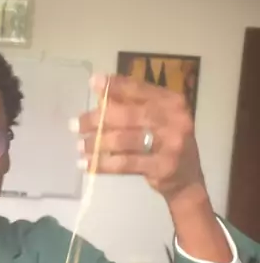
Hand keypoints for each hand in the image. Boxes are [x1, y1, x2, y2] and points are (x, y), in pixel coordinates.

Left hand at [76, 74, 204, 203]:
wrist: (187, 180)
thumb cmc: (165, 142)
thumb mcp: (156, 119)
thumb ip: (133, 105)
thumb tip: (100, 94)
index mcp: (172, 102)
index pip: (139, 89)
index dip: (114, 85)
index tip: (93, 82)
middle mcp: (174, 119)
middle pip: (127, 115)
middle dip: (98, 119)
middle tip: (76, 124)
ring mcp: (170, 144)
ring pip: (124, 140)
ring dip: (96, 143)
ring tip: (79, 145)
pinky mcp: (162, 167)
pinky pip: (125, 163)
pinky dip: (103, 164)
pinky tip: (87, 164)